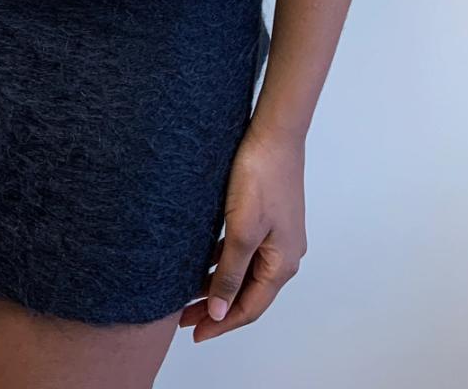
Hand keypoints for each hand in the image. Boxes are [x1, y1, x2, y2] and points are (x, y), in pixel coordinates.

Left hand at [179, 121, 306, 340]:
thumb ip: (230, 273)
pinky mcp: (266, 218)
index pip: (249, 307)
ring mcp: (276, 236)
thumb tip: (221, 312)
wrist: (273, 133)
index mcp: (283, 263)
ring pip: (243, 271)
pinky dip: (222, 262)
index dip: (221, 324)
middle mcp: (284, 254)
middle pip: (246, 292)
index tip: (194, 333)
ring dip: (217, 285)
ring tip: (187, 295)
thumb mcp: (242, 230)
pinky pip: (243, 251)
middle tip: (183, 318)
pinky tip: (201, 262)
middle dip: (216, 308)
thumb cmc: (261, 176)